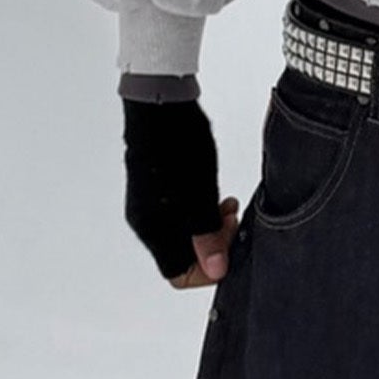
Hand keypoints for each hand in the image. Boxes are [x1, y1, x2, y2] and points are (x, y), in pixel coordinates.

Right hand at [123, 97, 236, 286]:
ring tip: (228, 206)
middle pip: (183, 254)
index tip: (226, 248)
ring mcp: (149, 204)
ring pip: (184, 233)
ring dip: (210, 226)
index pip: (177, 274)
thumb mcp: (199, 196)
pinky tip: (215, 194)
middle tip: (232, 221)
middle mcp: (146, 222)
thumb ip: (207, 236)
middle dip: (213, 243)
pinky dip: (200, 211)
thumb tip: (215, 271)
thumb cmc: (176, 146)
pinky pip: (180, 214)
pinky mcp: (156, 188)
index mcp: (153, 229)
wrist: (160, 104)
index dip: (206, 270)